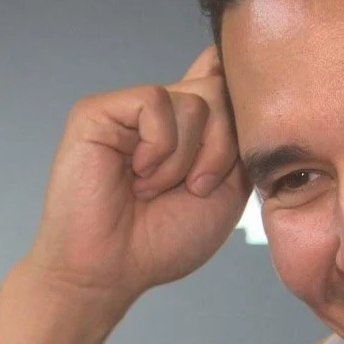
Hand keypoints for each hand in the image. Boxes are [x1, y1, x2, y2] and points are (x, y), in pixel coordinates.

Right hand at [25, 46, 248, 303]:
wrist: (115, 270)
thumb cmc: (166, 239)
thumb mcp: (229, 189)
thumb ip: (237, 137)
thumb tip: (227, 74)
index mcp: (191, 129)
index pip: (218, 74)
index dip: (236, 83)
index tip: (245, 114)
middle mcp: (162, 114)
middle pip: (220, 90)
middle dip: (221, 149)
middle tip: (195, 188)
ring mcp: (130, 111)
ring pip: (196, 101)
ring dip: (187, 159)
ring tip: (155, 189)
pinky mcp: (99, 111)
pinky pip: (156, 102)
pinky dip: (160, 148)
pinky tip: (138, 174)